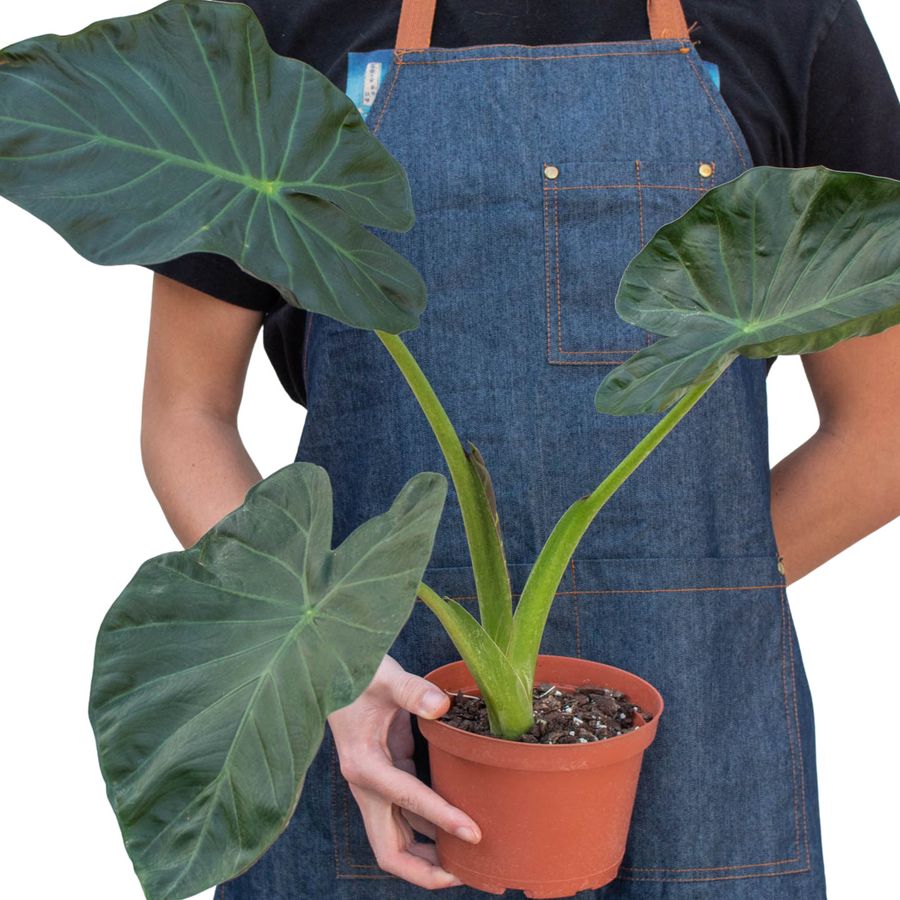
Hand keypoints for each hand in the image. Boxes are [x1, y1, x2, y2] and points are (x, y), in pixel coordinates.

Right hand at [327, 655, 480, 887]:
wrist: (332, 670)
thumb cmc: (358, 673)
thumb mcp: (385, 676)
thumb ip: (412, 691)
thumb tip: (441, 705)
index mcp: (363, 765)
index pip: (407, 801)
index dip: (442, 819)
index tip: (474, 832)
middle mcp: (365, 785)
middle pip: (390, 850)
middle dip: (426, 869)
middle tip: (467, 870)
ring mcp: (373, 785)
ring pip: (398, 839)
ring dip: (429, 855)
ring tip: (468, 860)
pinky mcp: (385, 776)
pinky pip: (406, 815)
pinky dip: (429, 827)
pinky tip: (456, 827)